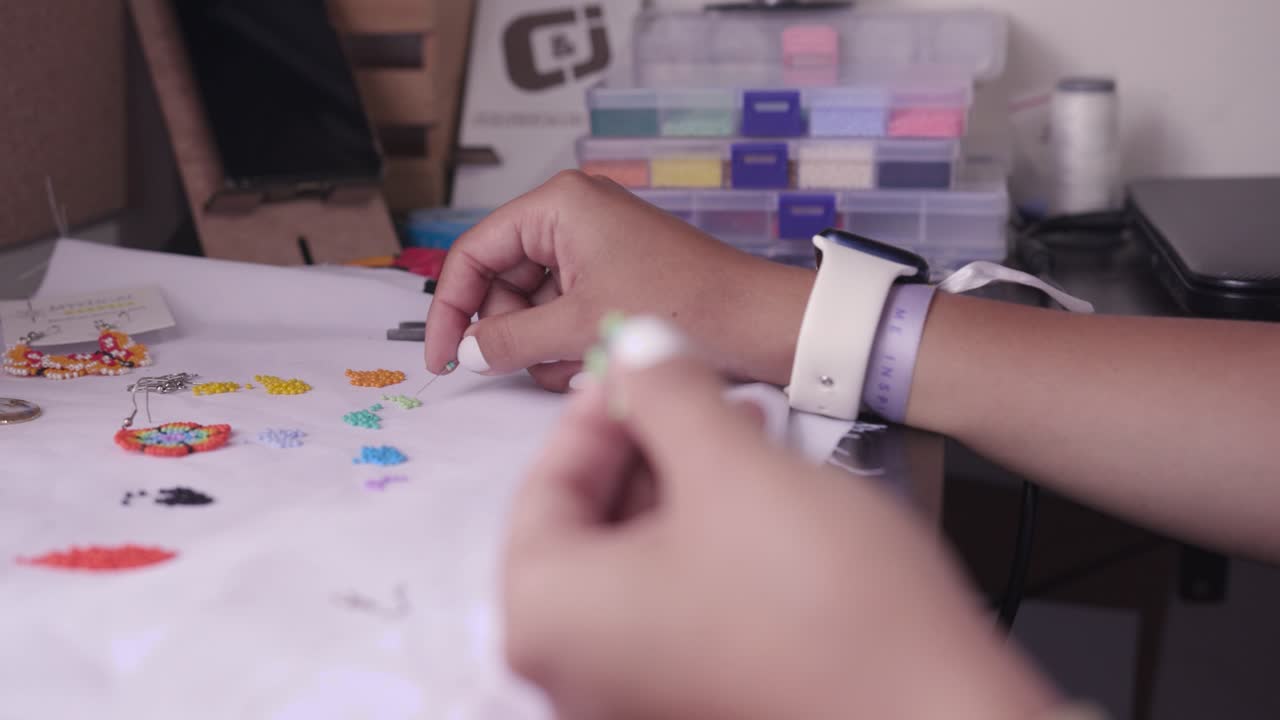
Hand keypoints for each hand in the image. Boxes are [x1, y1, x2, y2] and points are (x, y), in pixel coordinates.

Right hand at [423, 171, 813, 389]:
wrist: (760, 324)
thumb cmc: (684, 304)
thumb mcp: (580, 326)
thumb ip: (509, 340)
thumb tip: (467, 352)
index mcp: (558, 205)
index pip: (474, 253)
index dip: (451, 309)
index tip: (442, 358)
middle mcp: (572, 217)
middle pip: (502, 283)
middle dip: (512, 332)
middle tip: (529, 365)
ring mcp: (595, 248)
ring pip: (533, 306)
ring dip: (545, 345)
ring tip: (580, 362)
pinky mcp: (614, 276)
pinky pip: (565, 314)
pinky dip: (570, 344)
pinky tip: (596, 362)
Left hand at [502, 319, 1058, 719]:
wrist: (937, 713)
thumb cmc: (827, 619)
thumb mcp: (731, 467)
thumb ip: (666, 392)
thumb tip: (638, 352)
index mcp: (547, 619)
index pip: (540, 486)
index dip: (594, 411)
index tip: (632, 369)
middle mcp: (572, 672)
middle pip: (588, 526)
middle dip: (648, 445)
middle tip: (689, 392)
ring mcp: (629, 696)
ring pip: (636, 561)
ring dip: (683, 486)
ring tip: (740, 433)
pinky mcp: (689, 701)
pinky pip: (672, 604)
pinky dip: (702, 542)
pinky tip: (755, 496)